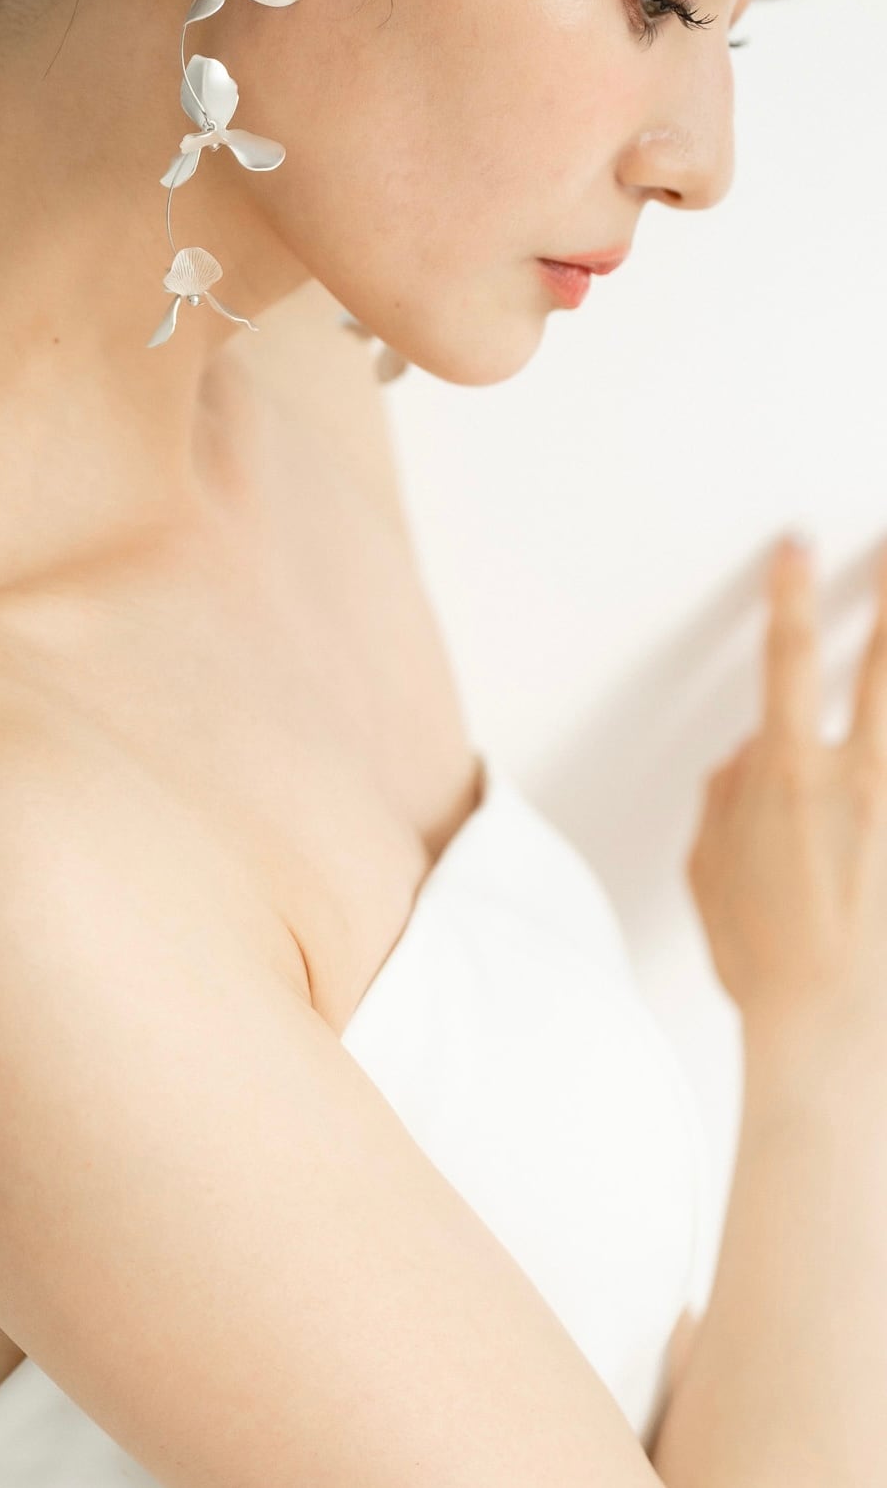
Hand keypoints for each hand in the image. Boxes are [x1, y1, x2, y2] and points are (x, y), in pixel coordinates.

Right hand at [684, 536, 886, 1035]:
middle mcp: (859, 776)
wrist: (831, 1032)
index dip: (789, 593)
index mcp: (789, 775)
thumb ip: (721, 802)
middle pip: (884, 661)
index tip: (797, 547)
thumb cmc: (764, 960)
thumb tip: (741, 759)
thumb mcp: (709, 873)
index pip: (787, 657)